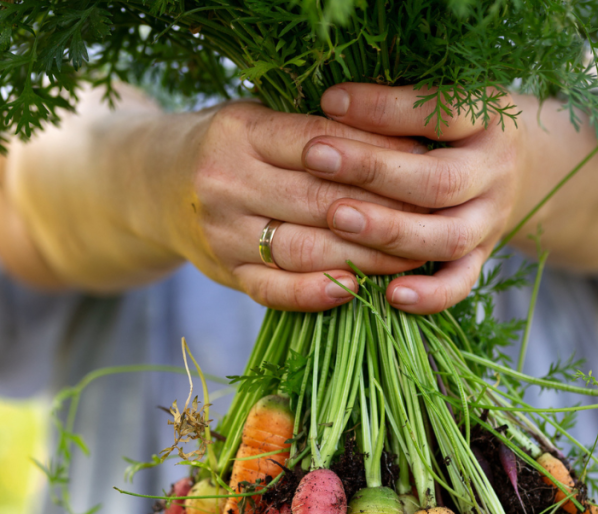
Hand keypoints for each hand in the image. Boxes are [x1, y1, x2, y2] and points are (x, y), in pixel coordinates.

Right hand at [1, 90, 424, 307]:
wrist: (152, 186)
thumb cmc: (227, 148)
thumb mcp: (258, 121)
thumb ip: (311, 134)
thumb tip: (398, 149)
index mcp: (241, 131)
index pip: (320, 145)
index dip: (375, 158)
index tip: (423, 165)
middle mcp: (228, 182)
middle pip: (318, 201)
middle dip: (381, 214)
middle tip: (432, 222)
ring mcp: (223, 233)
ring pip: (303, 249)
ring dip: (361, 259)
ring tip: (408, 260)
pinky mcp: (224, 273)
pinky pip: (274, 290)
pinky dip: (316, 294)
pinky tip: (355, 292)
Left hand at [299, 84, 526, 313]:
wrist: (525, 166)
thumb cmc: (457, 125)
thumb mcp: (443, 97)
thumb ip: (398, 102)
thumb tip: (328, 100)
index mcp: (485, 117)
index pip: (440, 111)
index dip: (384, 108)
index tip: (330, 101)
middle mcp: (493, 171)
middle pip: (438, 180)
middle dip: (374, 170)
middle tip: (315, 158)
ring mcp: (489, 221)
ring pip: (447, 236)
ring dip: (391, 230)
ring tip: (337, 220)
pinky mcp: (481, 259)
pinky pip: (460, 284)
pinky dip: (429, 295)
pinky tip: (391, 295)